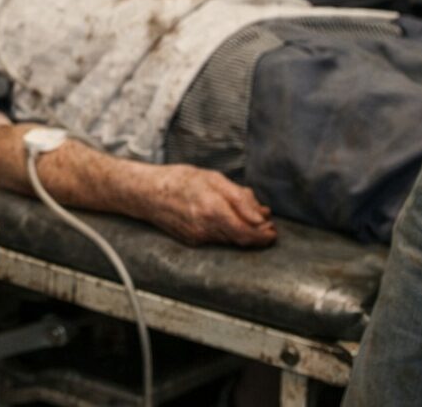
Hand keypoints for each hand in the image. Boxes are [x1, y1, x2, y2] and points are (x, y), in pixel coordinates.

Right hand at [145, 165, 276, 246]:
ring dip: (242, 232)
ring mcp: (198, 238)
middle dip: (256, 233)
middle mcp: (206, 228)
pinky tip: (225, 218)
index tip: (273, 230)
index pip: (247, 232)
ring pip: (230, 240)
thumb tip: (262, 215)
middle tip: (267, 224)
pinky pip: (218, 239)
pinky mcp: (192, 242)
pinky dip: (227, 231)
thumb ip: (240, 198)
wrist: (148, 193)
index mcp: (213, 210)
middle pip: (241, 239)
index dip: (263, 235)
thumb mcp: (214, 179)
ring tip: (245, 216)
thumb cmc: (181, 180)